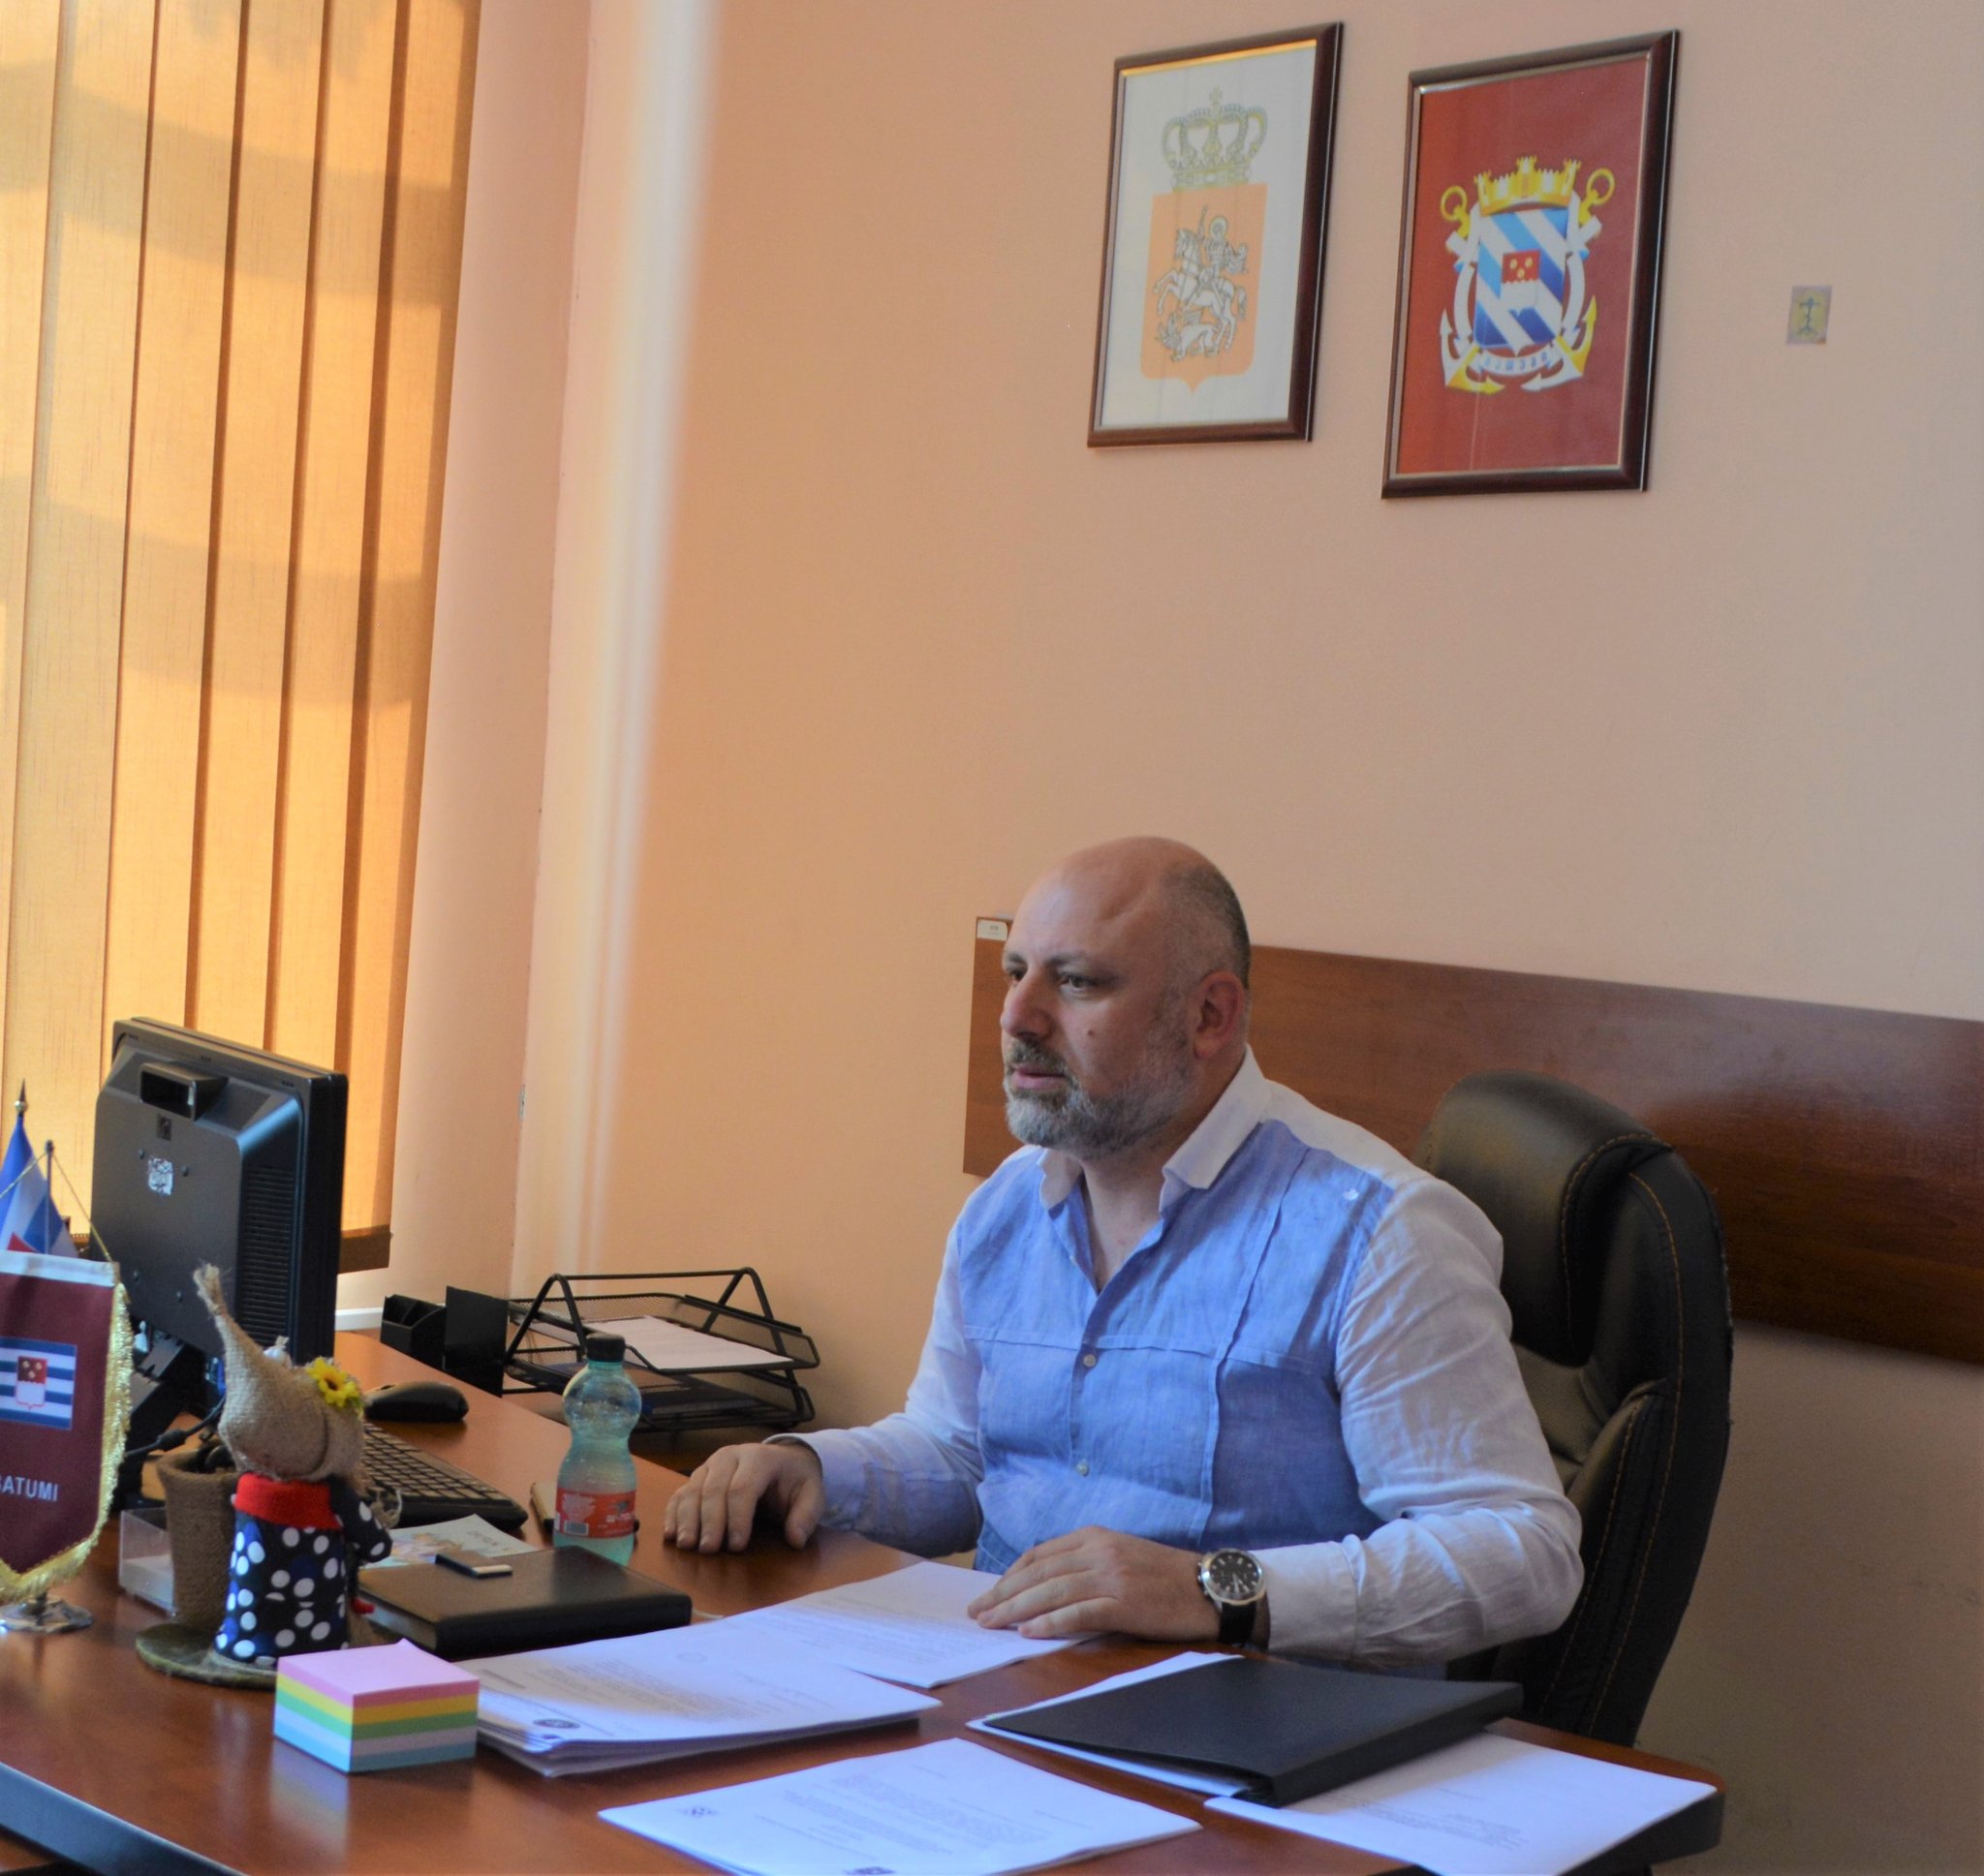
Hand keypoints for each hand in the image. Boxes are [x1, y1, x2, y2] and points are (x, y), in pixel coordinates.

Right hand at [662, 1441, 824, 1552]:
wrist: (784, 1461)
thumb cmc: (795, 1480)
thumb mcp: (811, 1494)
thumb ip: (807, 1515)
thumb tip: (795, 1539)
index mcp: (759, 1458)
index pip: (743, 1487)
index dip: (737, 1518)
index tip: (736, 1546)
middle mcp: (730, 1456)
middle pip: (714, 1489)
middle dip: (710, 1521)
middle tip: (708, 1550)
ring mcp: (710, 1465)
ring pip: (693, 1489)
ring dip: (687, 1519)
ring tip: (687, 1545)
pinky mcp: (698, 1476)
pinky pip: (681, 1492)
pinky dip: (673, 1512)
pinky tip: (671, 1533)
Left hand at [965, 1526, 1220, 1641]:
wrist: (1209, 1586)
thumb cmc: (1164, 1576)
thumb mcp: (1120, 1556)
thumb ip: (1085, 1565)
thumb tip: (1044, 1588)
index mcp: (1095, 1537)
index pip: (1039, 1555)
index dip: (1009, 1576)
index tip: (988, 1594)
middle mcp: (1099, 1551)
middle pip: (1038, 1573)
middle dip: (1003, 1593)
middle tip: (977, 1613)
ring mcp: (1112, 1576)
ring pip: (1052, 1592)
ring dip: (1016, 1609)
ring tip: (992, 1624)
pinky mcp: (1125, 1602)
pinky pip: (1079, 1612)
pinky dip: (1051, 1622)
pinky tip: (1029, 1632)